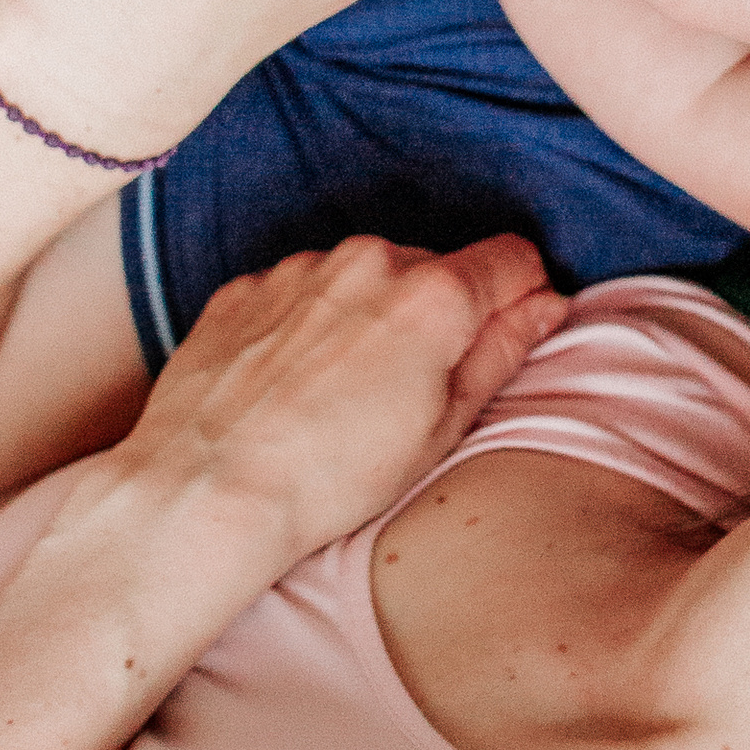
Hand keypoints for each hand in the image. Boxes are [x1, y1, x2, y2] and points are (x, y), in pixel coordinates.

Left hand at [95, 230, 565, 591]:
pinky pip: (302, 291)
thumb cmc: (329, 477)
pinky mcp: (247, 288)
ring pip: (366, 276)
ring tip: (343, 394)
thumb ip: (501, 351)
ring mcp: (299, 269)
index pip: (513, 259)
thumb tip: (544, 305)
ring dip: (371, 316)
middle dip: (439, 315)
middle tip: (413, 390)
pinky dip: (310, 323)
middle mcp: (369, 260)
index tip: (503, 337)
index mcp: (433, 294)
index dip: (520, 299)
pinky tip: (294, 385)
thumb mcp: (443, 429)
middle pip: (436, 268)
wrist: (205, 490)